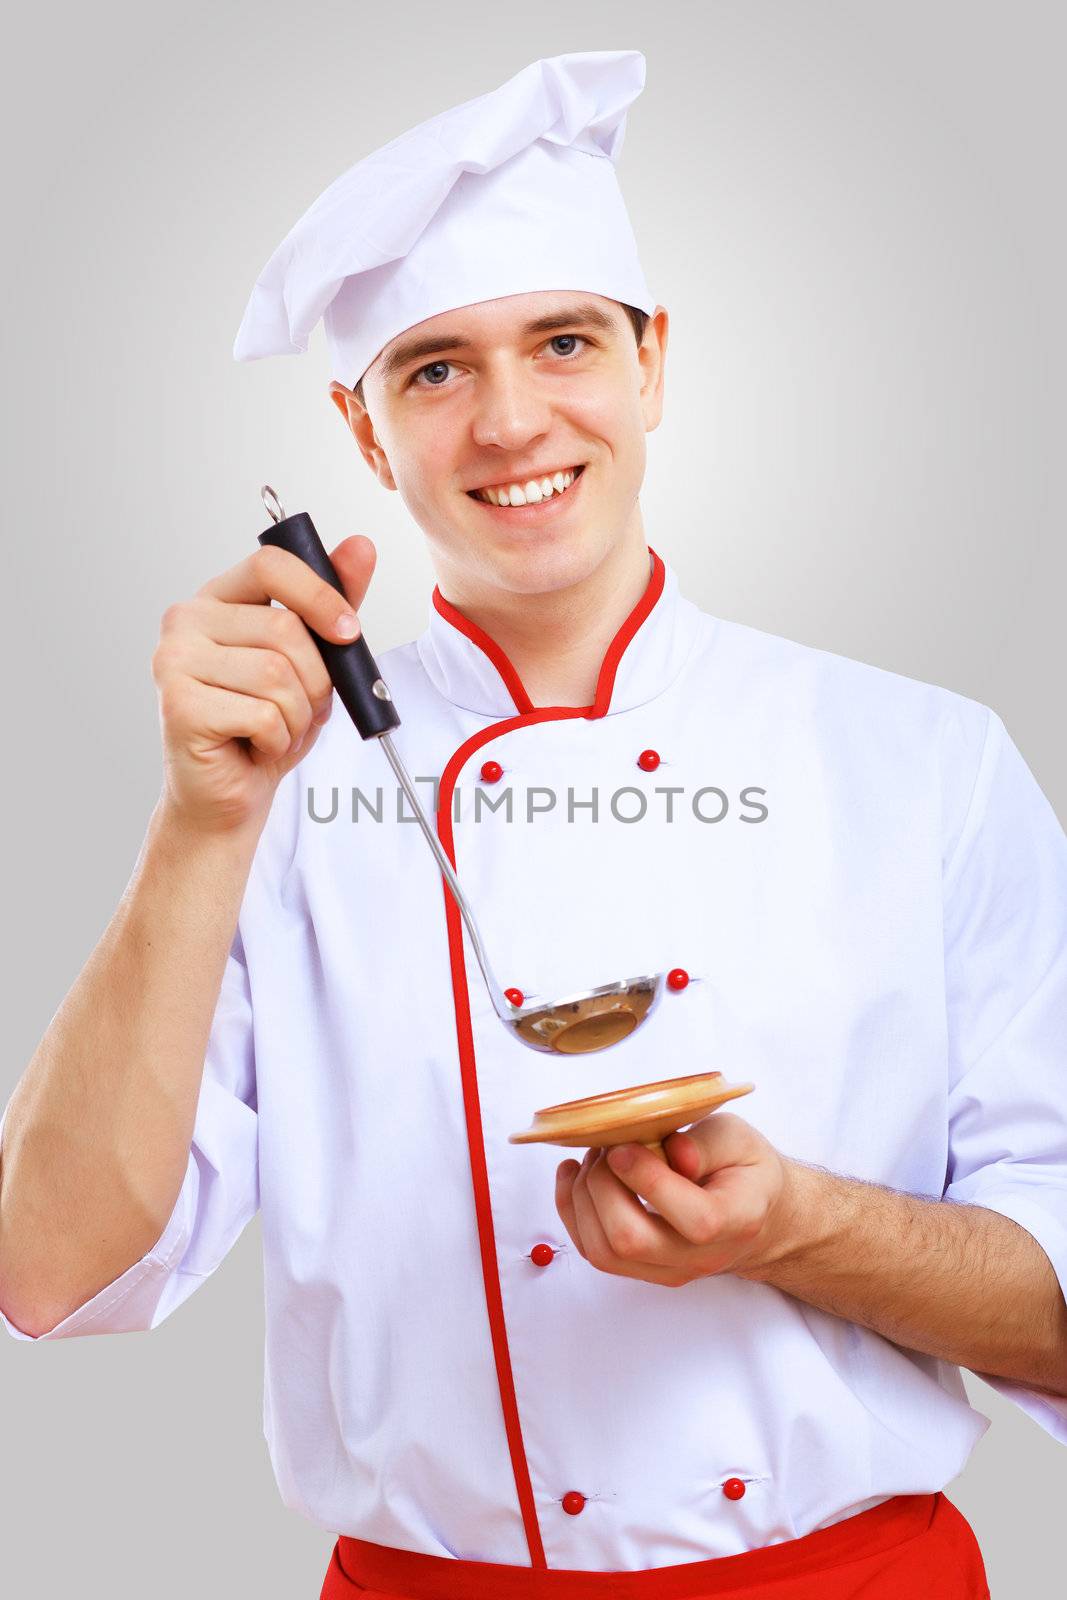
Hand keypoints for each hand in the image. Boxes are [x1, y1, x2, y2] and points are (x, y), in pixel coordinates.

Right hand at [151, 535, 375, 835]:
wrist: (228, 794)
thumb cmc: (265, 725)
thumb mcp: (313, 660)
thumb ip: (333, 603)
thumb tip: (361, 546)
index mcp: (218, 598)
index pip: (272, 566)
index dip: (320, 596)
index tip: (349, 632)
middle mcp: (186, 620)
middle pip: (285, 630)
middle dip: (315, 680)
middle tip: (300, 707)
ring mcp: (174, 661)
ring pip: (277, 676)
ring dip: (297, 715)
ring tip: (275, 730)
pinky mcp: (178, 705)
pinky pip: (262, 715)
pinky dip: (277, 740)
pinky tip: (256, 746)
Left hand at [554, 1112, 796, 1287]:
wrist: (753, 1214)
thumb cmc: (744, 1170)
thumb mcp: (739, 1140)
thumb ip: (707, 1144)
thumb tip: (673, 1151)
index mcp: (736, 1220)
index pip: (694, 1219)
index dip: (649, 1180)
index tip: (624, 1146)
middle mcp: (700, 1256)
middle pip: (631, 1241)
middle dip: (602, 1186)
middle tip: (607, 1147)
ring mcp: (668, 1269)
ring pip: (604, 1252)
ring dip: (582, 1199)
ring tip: (593, 1158)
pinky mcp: (642, 1270)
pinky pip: (593, 1251)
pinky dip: (572, 1212)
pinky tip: (574, 1176)